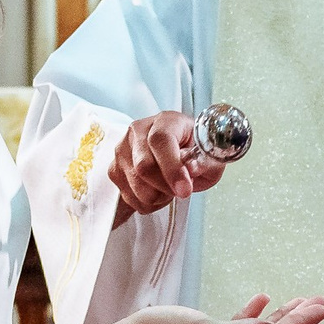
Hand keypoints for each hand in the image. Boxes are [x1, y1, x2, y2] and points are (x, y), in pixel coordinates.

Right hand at [110, 111, 224, 223]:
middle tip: (181, 190)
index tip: (184, 189)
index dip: (172, 168)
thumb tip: (190, 170)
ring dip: (158, 197)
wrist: (178, 153)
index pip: (161, 140)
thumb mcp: (209, 157)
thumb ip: (204, 163)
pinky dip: (147, 203)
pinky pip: (129, 197)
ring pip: (136, 185)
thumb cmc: (194, 153)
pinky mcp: (114, 169)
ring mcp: (123, 150)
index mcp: (166, 121)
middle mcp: (139, 131)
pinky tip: (157, 191)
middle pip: (143, 167)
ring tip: (169, 188)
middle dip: (166, 187)